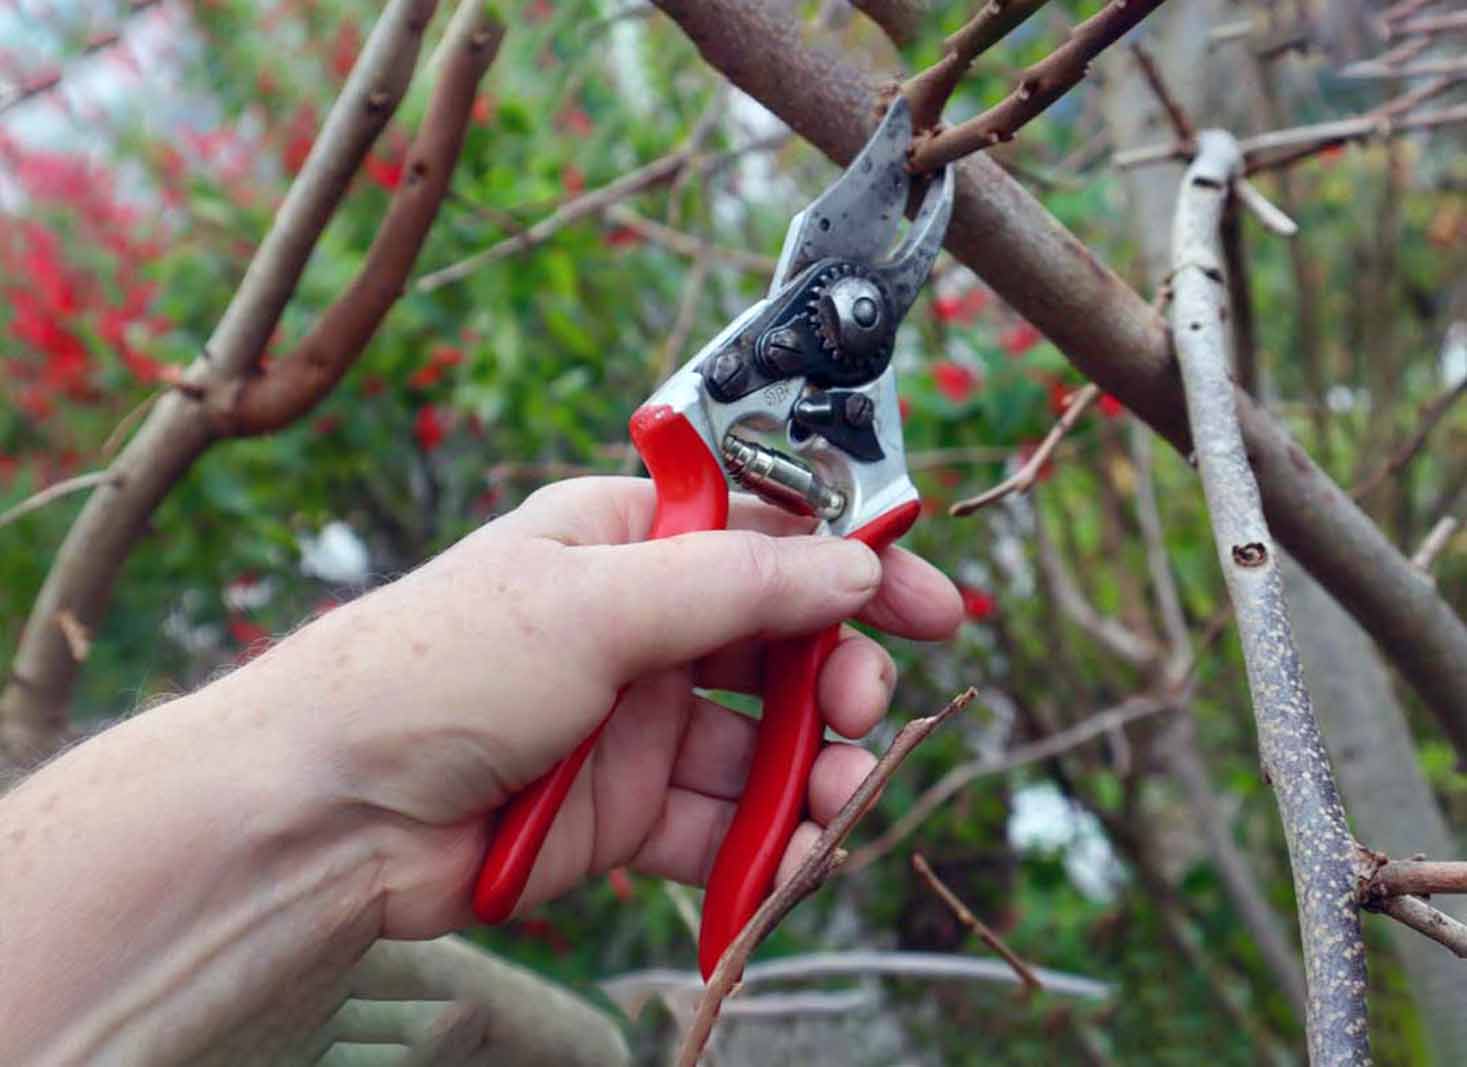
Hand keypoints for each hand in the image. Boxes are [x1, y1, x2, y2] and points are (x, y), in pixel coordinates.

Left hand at [222, 477, 961, 937]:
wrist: (329, 815)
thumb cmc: (430, 670)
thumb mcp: (592, 602)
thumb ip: (733, 586)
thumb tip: (850, 568)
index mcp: (622, 543)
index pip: (767, 537)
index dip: (854, 565)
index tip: (928, 603)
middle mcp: (637, 628)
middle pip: (780, 646)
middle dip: (840, 679)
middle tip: (865, 710)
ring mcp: (635, 723)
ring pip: (764, 745)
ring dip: (816, 773)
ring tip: (836, 803)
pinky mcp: (626, 812)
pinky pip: (723, 826)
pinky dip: (764, 847)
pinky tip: (786, 863)